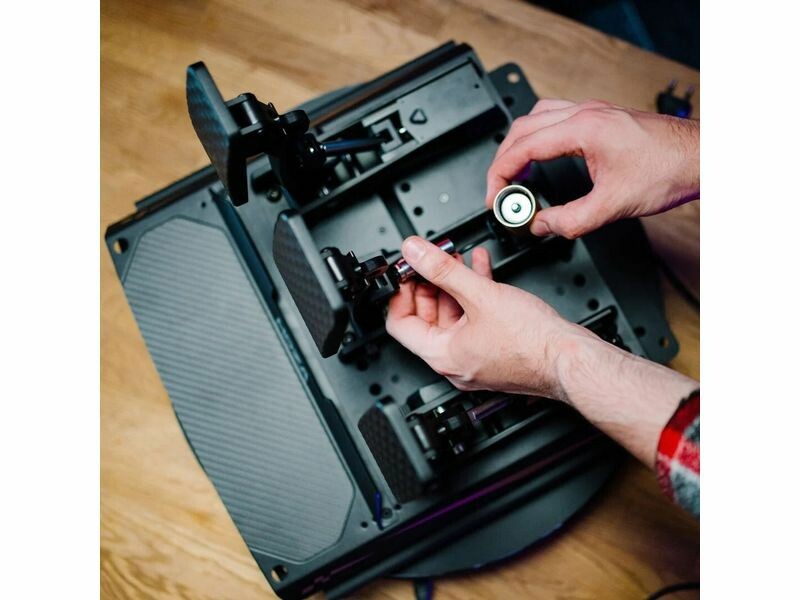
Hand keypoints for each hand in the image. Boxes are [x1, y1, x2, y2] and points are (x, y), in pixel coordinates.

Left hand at [385, 236, 590, 397]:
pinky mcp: (496, 349)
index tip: (405, 271)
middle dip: (427, 283)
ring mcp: (476, 357)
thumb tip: (414, 253)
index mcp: (442, 355)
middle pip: (426, 318)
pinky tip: (480, 268)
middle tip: (428, 259)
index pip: (399, 324)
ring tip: (455, 258)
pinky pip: (475, 318)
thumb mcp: (480, 294)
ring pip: (453, 315)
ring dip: (452, 284)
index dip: (399, 293)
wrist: (570, 359)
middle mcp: (455, 362)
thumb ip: (442, 269)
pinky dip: (474, 292)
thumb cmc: (532, 342)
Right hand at [485, 99, 699, 238]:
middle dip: (504, 161)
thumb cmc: (668, 169)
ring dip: (519, 146)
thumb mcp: (612, 206)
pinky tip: (542, 157)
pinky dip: (538, 138)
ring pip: (536, 118)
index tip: (496, 197)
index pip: (523, 147)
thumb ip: (569, 220)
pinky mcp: (601, 117)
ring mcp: (592, 112)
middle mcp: (585, 113)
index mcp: (583, 128)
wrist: (702, 157)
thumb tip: (541, 225)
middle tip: (500, 192)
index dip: (501, 175)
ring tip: (515, 175)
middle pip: (523, 128)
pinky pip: (555, 119)